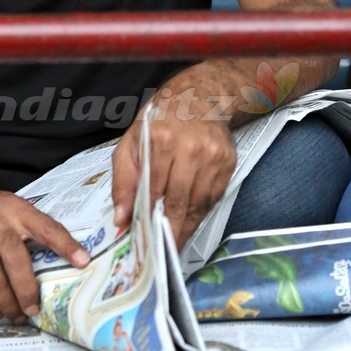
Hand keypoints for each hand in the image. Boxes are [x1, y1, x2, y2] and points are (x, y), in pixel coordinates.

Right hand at [0, 171, 89, 321]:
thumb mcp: (8, 206)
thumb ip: (28, 228)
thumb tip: (58, 260)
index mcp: (15, 209)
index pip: (45, 227)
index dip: (65, 244)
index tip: (82, 261)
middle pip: (17, 261)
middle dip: (27, 291)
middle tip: (34, 309)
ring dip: (6, 302)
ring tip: (15, 315)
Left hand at [112, 111, 236, 250]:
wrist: (200, 95)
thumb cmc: (160, 119)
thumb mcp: (132, 141)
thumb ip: (123, 179)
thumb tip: (122, 217)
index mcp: (162, 140)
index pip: (153, 191)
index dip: (148, 219)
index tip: (143, 242)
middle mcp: (191, 148)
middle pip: (179, 202)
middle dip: (169, 233)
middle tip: (161, 254)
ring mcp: (213, 156)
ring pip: (199, 204)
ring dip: (186, 227)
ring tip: (174, 243)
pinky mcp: (228, 162)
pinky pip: (214, 198)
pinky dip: (201, 213)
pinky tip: (190, 222)